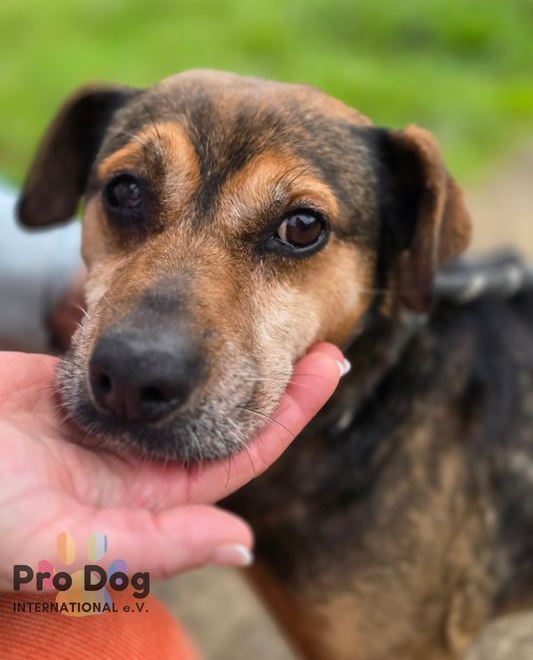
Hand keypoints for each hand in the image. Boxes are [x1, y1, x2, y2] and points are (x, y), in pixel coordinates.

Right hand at [0, 344, 343, 587]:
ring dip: (226, 349)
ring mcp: (111, 422)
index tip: (331, 363)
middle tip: (320, 329)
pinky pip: (140, 363)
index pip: (238, 452)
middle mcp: (137, 462)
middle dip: (270, 373)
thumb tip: (243, 546)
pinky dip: (173, 340)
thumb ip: (155, 548)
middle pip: (222, 411)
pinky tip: (198, 312)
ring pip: (187, 383)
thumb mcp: (64, 546)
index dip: (289, 410)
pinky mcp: (81, 386)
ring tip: (266, 309)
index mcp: (146, 503)